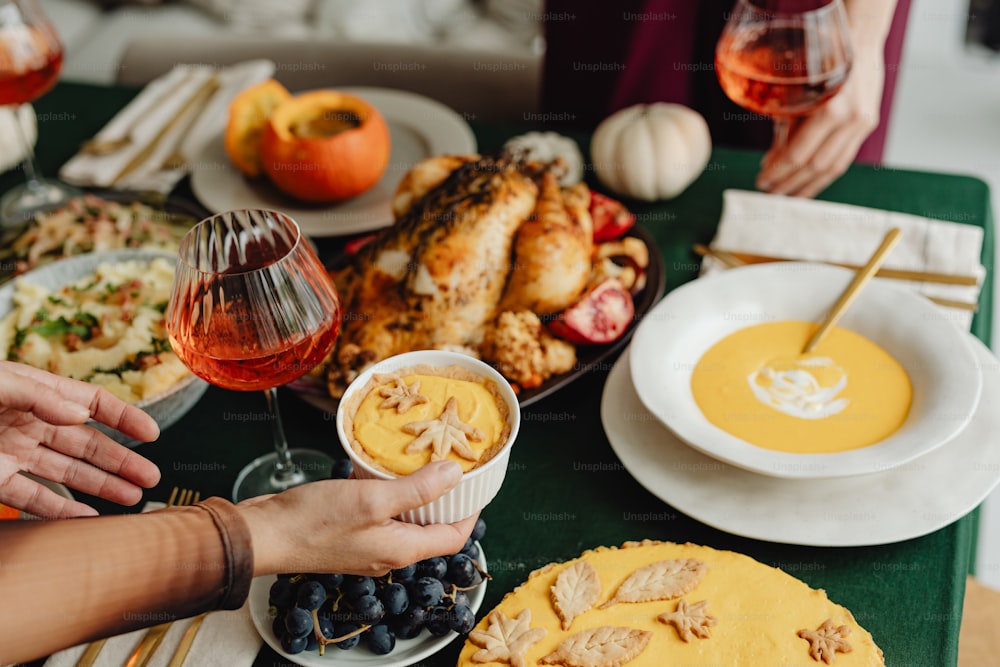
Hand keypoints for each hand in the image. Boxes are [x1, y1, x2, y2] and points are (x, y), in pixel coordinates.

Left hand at [0, 361, 159, 517]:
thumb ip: (39, 395)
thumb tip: (81, 414)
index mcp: (36, 393)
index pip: (91, 404)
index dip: (124, 418)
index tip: (151, 433)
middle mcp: (29, 424)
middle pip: (87, 444)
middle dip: (121, 461)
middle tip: (149, 476)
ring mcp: (13, 453)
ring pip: (66, 473)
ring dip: (101, 486)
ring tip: (132, 497)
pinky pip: (30, 498)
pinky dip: (58, 510)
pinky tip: (85, 517)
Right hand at [242, 461, 475, 575]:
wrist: (263, 535)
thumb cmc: (314, 522)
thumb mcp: (373, 499)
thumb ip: (416, 490)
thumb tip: (455, 476)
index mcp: (401, 550)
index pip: (453, 538)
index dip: (470, 513)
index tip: (476, 485)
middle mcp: (387, 552)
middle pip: (430, 529)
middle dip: (444, 501)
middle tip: (450, 467)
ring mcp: (366, 546)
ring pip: (403, 520)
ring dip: (414, 494)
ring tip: (418, 462)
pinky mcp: (347, 534)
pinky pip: (379, 515)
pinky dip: (386, 494)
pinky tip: (378, 471)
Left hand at [756, 45, 884, 197]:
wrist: (858, 41)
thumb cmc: (821, 62)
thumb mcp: (797, 93)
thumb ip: (786, 127)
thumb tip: (771, 160)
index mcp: (830, 110)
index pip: (798, 154)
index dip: (778, 172)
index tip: (762, 180)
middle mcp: (850, 120)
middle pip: (816, 166)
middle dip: (790, 182)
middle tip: (770, 192)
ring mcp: (862, 123)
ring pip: (834, 167)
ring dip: (809, 185)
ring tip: (788, 194)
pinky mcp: (868, 124)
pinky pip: (845, 156)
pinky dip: (825, 172)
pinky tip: (810, 180)